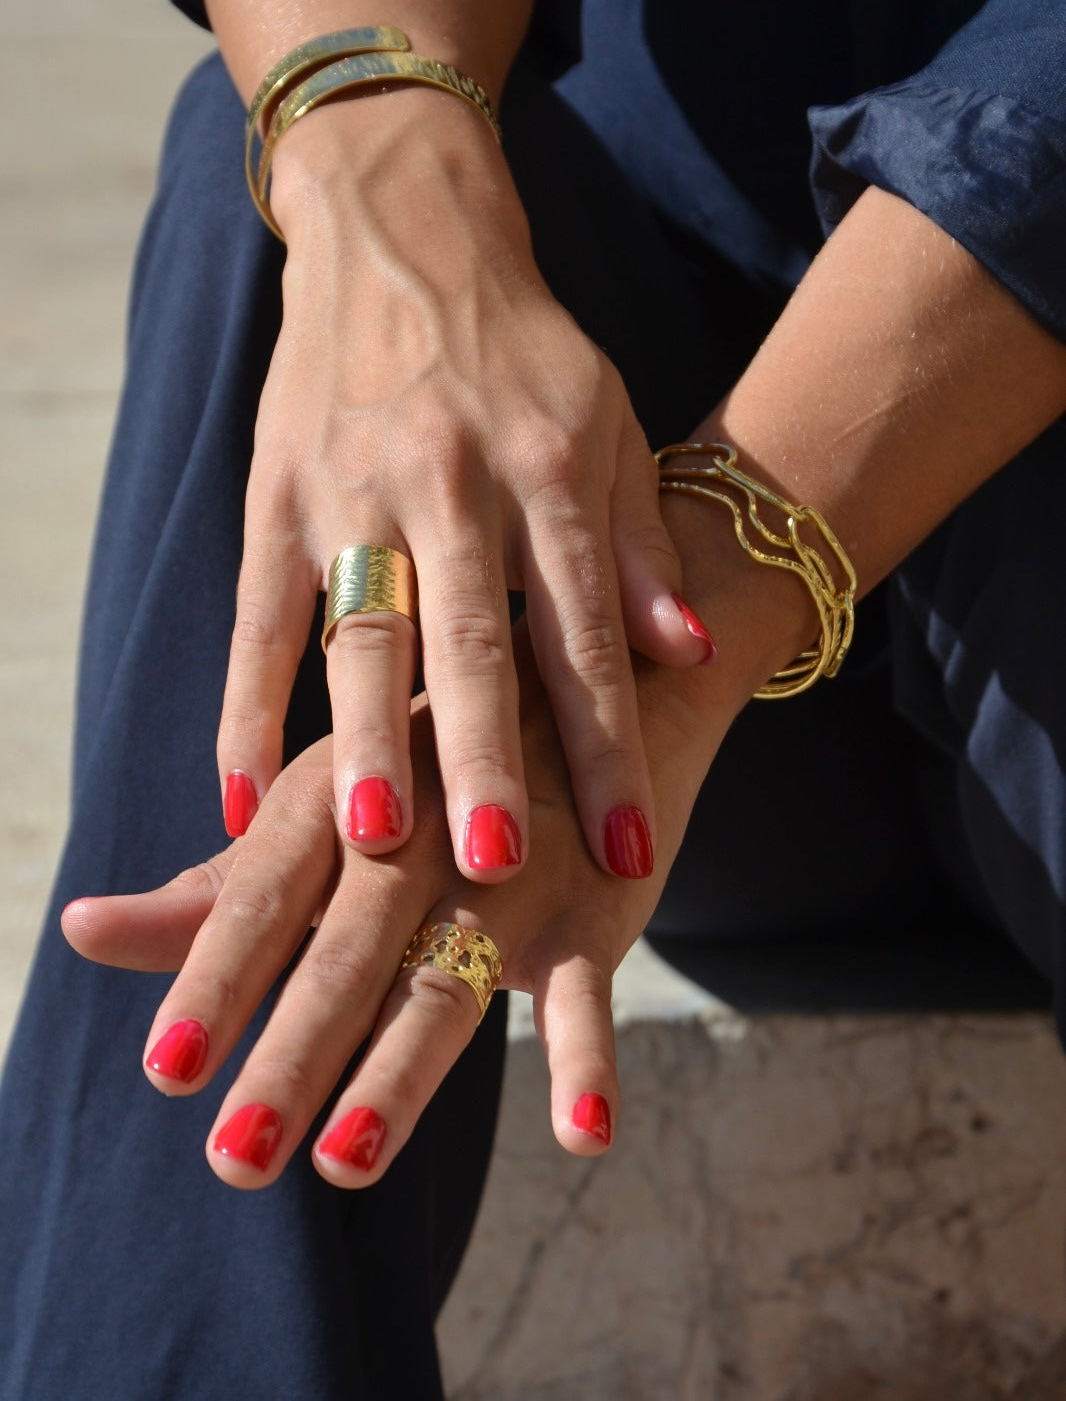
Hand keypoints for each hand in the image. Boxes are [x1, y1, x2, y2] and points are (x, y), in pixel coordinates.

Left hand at [64, 626, 729, 1189]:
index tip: (166, 1071)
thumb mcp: (321, 815)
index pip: (263, 897)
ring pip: (448, 975)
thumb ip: (213, 892)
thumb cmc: (424, 776)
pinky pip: (587, 988)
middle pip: (347, 950)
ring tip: (346, 1160)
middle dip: (293, 1053)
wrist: (585, 694)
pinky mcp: (591, 907)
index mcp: (338, 800)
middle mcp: (417, 829)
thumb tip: (74, 928)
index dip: (215, 980)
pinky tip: (583, 1131)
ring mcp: (510, 868)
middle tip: (233, 1160)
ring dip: (400, 1071)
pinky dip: (587, 1055)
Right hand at [216, 92, 713, 882]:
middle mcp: (451, 480)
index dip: (608, 745)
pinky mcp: (274, 492)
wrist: (402, 233)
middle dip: (486, 759)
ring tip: (372, 845)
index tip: (629, 849)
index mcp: (548, 470)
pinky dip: (247, 706)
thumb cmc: (522, 352)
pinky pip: (261, 614)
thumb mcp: (609, 423)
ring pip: (362, 633)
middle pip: (473, 642)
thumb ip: (639, 543)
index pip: (585, 634)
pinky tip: (243, 796)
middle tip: (496, 866)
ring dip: (367, 742)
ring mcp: (352, 486)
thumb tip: (690, 653)